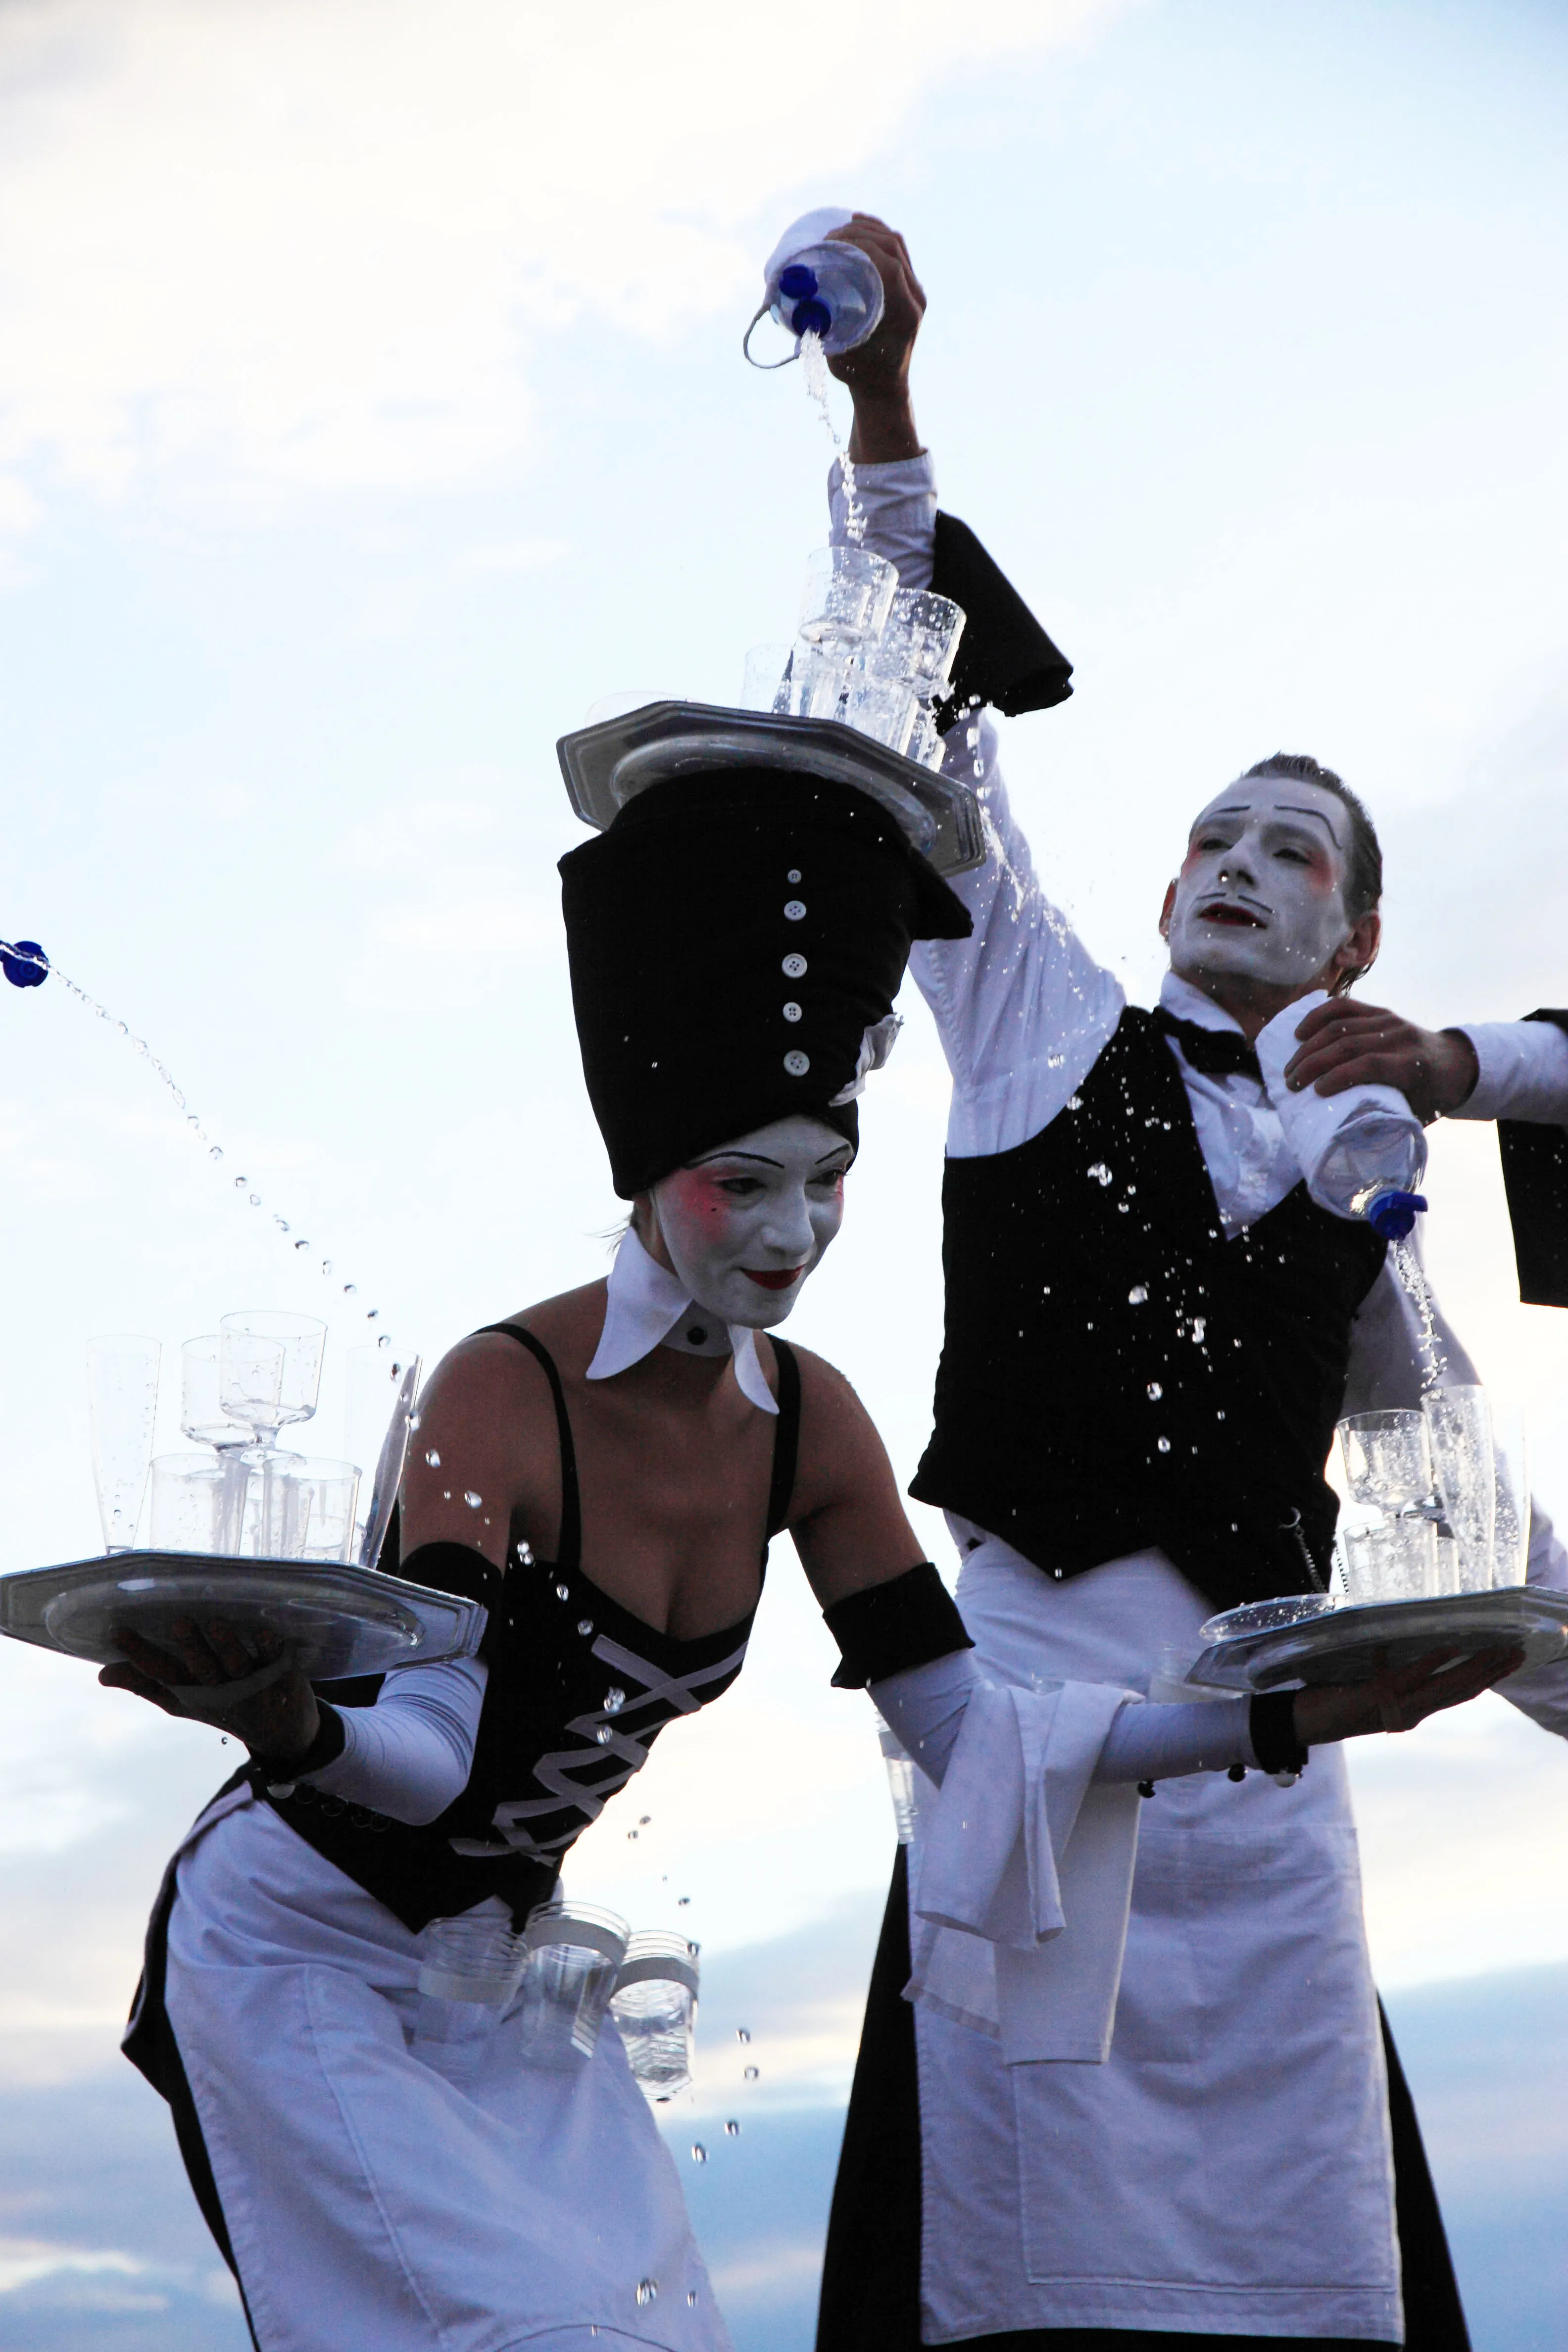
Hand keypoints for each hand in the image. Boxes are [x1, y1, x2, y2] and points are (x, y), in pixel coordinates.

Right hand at [99, 1616, 318, 1760]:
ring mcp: (252, 1683)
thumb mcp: (184, 1701)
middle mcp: (220, 1690)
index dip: (139, 1657)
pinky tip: (264, 1632)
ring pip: (237, 1664)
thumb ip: (146, 1685)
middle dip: (191, 1647)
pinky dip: (269, 1648)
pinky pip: (275, 1659)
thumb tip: (103, 1674)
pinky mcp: (281, 1674)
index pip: (161, 1676)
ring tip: (216, 1623)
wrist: (281, 1732)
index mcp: (193, 1693)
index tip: (117, 1632)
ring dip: (227, 1646)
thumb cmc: (224, 1707)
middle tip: (179, 1621)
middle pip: (202, 1669)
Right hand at [822, 215, 925, 462]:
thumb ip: (825, 324)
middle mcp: (914, 298)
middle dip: (861, 234)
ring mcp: (914, 291)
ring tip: (844, 226)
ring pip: (897, 245)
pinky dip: (877, 236)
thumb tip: (798, 293)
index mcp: (904, 312)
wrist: (883, 389)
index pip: (889, 264)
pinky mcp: (908, 288)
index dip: (862, 245)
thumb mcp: (839, 351)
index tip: (832, 243)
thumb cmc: (859, 373)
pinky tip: (858, 228)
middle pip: (894, 247)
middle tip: (831, 236)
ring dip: (871, 229)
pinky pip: (897, 252)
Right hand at [1283, 996, 1478, 1123]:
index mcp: (1413, 1066)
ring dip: (1309, 1047)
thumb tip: (1346, 1134)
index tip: (1316, 1092)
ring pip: (1340, 1026)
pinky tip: (1300, 1033)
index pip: (1371, 1064)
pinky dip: (1318, 1017)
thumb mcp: (1415, 1113)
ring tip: (1290, 1067)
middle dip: (1313, 1063)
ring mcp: (1389, 1020)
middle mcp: (1400, 1038)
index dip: (1340, 1076)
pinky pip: (1344, 1007)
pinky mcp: (1379, 1011)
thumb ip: (1387, 1120)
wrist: (1454, 1062)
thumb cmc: (1431, 1096)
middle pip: (1348, 1044)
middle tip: (1291, 1083)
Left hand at [1293, 1642, 1523, 1745]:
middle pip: (1462, 1691)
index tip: (1509, 1662)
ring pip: (1445, 1687)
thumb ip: (1385, 1674)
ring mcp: (1396, 1707)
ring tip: (1498, 1650)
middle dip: (1493, 1672)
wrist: (1304, 1722)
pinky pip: (1409, 1677)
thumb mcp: (1368, 1687)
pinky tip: (1451, 1648)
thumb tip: (1393, 1652)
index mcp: (1412, 1711)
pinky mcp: (1376, 1696)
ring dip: (1474, 1667)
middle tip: (1518, 1653)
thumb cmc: (1335, 1702)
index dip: (1486, 1679)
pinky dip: (1432, 1662)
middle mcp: (1411, 1713)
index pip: (1458, 1694)